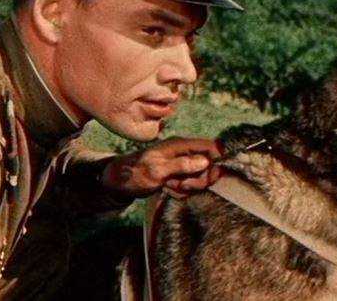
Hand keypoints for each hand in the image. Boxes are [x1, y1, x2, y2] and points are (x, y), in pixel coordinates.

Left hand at [101, 137, 222, 198]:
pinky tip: (166, 189)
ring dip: (187, 187)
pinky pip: (188, 186)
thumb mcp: (158, 170)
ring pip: (198, 179)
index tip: (211, 177)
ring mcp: (180, 165)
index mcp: (180, 145)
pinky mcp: (177, 176)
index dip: (216, 161)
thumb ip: (181, 164)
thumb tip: (205, 161)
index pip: (209, 147)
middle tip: (182, 185)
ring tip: (168, 186)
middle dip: (198, 180)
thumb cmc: (135, 173)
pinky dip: (180, 191)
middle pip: (208, 166)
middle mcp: (183, 153)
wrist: (120, 182)